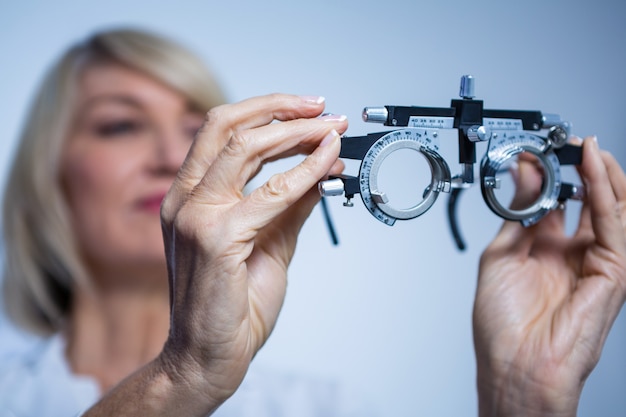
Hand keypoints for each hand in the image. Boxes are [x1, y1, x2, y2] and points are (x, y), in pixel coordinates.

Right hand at [158, 94, 347, 410]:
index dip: (267, 112)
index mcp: (190, 197)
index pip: (222, 132)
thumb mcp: (269, 243)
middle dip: (281, 109)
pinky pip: (270, 194)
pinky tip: (328, 165)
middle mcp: (184, 200)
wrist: (210, 356)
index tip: (309, 112)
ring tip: (330, 131)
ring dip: (295, 133)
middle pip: (226, 125)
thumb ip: (291, 205)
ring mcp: (195, 217)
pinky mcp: (216, 239)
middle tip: (323, 110)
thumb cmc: (232, 305)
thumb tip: (321, 171)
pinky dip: (304, 172)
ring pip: (245, 148)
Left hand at [473, 137, 625, 416]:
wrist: (514, 366)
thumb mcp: (501, 256)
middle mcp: (572, 255)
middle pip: (589, 203)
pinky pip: (614, 226)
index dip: (550, 175)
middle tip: (570, 145)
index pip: (558, 203)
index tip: (539, 153)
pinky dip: (606, 194)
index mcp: (544, 251)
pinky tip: (595, 169)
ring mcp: (594, 264)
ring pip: (611, 210)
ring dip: (601, 176)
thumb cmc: (504, 327)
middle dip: (582, 171)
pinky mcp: (612, 273)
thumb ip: (518, 215)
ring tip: (588, 149)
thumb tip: (524, 177)